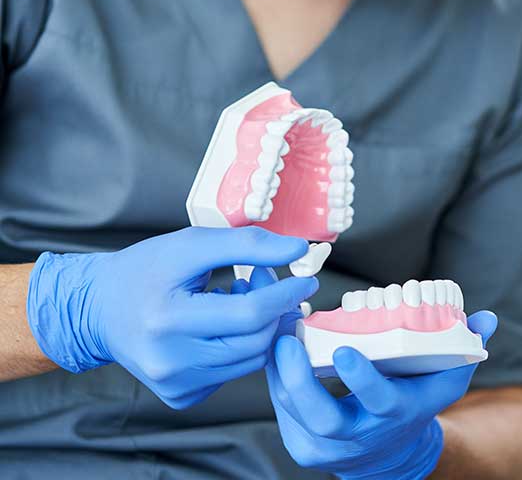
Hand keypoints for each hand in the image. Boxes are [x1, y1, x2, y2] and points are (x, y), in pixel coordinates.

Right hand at [25, 226, 316, 408]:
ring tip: (241, 299)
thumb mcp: (191, 243)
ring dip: (262, 328)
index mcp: (168, 320)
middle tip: (264, 280)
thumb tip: (298, 250)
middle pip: (255, 341)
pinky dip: (241, 348)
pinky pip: (232, 373)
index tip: (305, 279)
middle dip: (274, 309)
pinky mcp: (180, 396)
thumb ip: (247, 244)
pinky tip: (223, 325)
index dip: (285, 294)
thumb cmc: (146, 270)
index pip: (250, 314)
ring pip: (250, 360)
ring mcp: (174, 384)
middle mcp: (169, 361)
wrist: (98, 309)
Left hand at [260, 263, 497, 479]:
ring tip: (275, 330)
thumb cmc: (418, 403)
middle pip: (322, 415)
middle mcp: (359, 436)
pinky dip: (273, 378)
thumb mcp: (447, 379)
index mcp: (395, 414)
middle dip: (299, 378)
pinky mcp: (302, 446)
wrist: (392, 453)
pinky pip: (281, 411)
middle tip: (288, 338)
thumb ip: (467, 346)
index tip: (343, 349)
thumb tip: (486, 318)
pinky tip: (271, 346)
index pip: (378, 401)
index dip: (360, 379)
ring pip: (292, 411)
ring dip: (278, 371)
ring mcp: (326, 447)